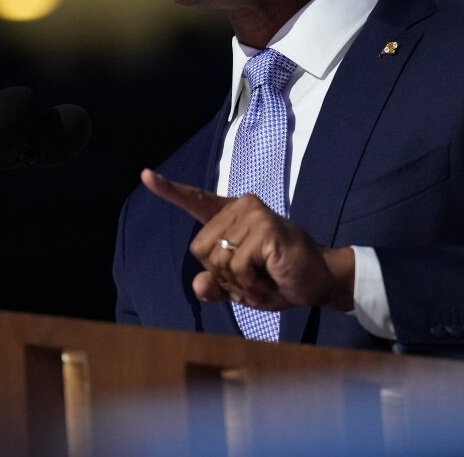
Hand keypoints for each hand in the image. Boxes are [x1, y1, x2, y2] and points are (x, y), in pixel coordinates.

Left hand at [140, 169, 354, 311]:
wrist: (317, 282)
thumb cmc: (278, 279)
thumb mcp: (239, 287)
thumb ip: (216, 286)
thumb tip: (199, 286)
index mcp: (231, 217)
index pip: (195, 200)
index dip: (168, 190)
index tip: (145, 175)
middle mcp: (241, 207)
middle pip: (201, 249)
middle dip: (223, 274)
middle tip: (253, 275)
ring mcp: (253, 214)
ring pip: (218, 260)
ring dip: (239, 282)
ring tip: (263, 277)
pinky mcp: (265, 227)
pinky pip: (237, 266)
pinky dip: (250, 282)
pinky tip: (270, 276)